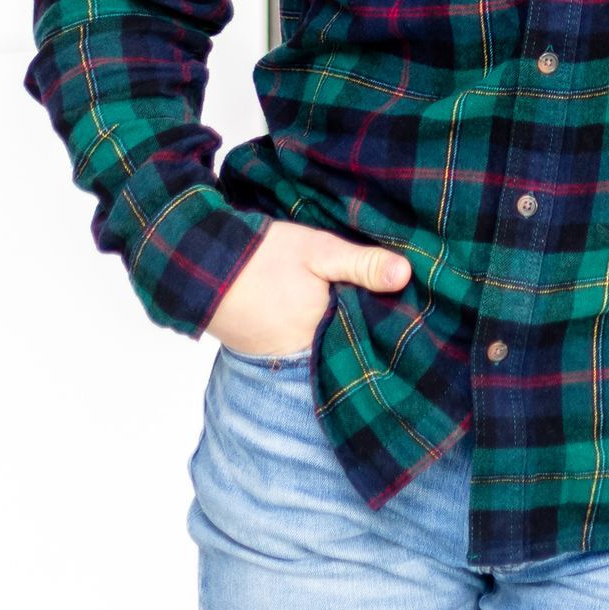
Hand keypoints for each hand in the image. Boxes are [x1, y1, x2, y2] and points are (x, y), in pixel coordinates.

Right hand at [205, 219, 411, 357]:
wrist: (201, 266)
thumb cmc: (263, 257)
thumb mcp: (319, 251)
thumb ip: (362, 265)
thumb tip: (406, 275)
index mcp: (322, 334)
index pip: (366, 337)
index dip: (385, 322)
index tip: (407, 310)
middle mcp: (303, 356)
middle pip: (345, 344)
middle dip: (362, 329)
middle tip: (387, 307)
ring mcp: (281, 358)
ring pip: (322, 345)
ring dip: (336, 330)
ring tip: (360, 308)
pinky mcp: (264, 352)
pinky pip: (299, 346)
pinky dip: (311, 332)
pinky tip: (322, 312)